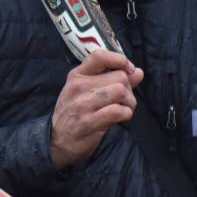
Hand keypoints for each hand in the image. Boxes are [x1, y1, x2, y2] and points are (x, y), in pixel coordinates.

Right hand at [50, 49, 143, 167]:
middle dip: (129, 89)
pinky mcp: (88, 122)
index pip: (99, 56)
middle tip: (124, 99)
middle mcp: (78, 86)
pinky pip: (118, 111)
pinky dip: (125, 114)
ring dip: (129, 102)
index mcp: (77, 75)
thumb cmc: (75, 113)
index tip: (128, 70)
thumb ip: (113, 80)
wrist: (58, 140)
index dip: (120, 60)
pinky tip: (120, 118)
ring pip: (120, 91)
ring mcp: (82, 104)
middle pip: (119, 76)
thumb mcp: (87, 91)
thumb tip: (138, 72)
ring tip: (123, 108)